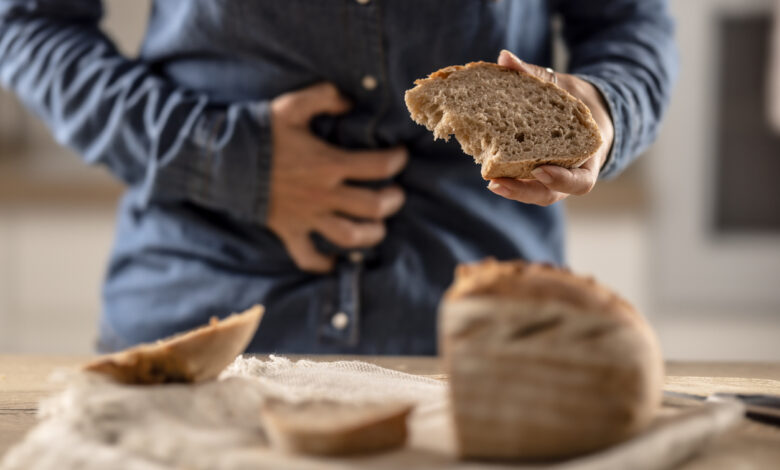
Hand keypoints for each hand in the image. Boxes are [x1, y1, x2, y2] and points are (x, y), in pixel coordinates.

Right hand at [268, 83, 407, 271]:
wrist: (219, 160)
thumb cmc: (258, 131)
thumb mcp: (292, 105)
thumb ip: (325, 97)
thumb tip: (350, 102)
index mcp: (328, 163)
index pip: (379, 166)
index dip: (397, 160)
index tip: (400, 156)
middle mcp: (323, 194)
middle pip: (373, 207)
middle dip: (392, 201)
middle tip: (394, 194)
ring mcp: (307, 216)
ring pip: (350, 236)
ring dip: (371, 234)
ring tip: (377, 226)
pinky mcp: (289, 231)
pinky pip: (308, 257)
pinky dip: (323, 263)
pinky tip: (335, 261)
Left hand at [487, 50, 614, 205]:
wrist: (585, 110)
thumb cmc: (577, 100)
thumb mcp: (564, 86)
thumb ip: (536, 75)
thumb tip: (504, 58)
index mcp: (589, 156)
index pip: (581, 182)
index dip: (561, 179)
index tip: (539, 169)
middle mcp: (571, 172)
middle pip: (550, 194)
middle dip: (524, 191)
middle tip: (496, 183)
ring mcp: (554, 176)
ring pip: (536, 192)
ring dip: (513, 189)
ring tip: (490, 182)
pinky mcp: (536, 173)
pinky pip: (525, 180)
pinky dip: (508, 176)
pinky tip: (486, 167)